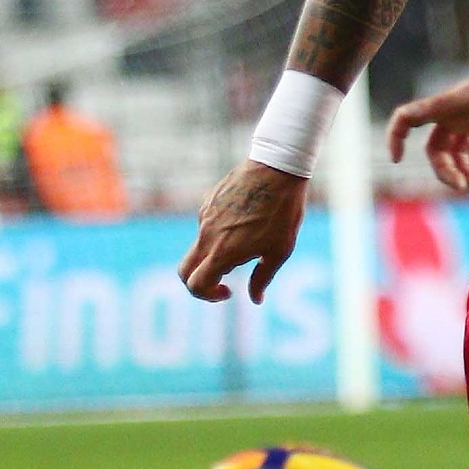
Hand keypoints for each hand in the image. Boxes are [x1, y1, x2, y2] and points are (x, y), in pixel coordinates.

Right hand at [179, 161, 307, 302]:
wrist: (277, 168)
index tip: (229, 291)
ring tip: (253, 236)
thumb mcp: (280, 250)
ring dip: (217, 252)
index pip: (196, 284)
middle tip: (224, 280)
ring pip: (200, 244)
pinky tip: (247, 218)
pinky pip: (207, 224)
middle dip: (199, 281)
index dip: (208, 295)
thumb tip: (255, 299)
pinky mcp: (207, 201)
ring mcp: (204, 216)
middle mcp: (206, 235)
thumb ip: (263, 278)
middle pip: (185, 269)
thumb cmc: (283, 212)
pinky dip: (220, 231)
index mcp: (223, 252)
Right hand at [386, 53, 468, 190]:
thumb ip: (431, 108)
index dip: (395, 138)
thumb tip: (399, 116)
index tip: (396, 160)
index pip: (406, 120)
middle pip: (437, 149)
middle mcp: (450, 114)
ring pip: (457, 152)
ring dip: (462, 170)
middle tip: (461, 186)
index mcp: (439, 107)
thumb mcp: (461, 101)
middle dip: (445, 169)